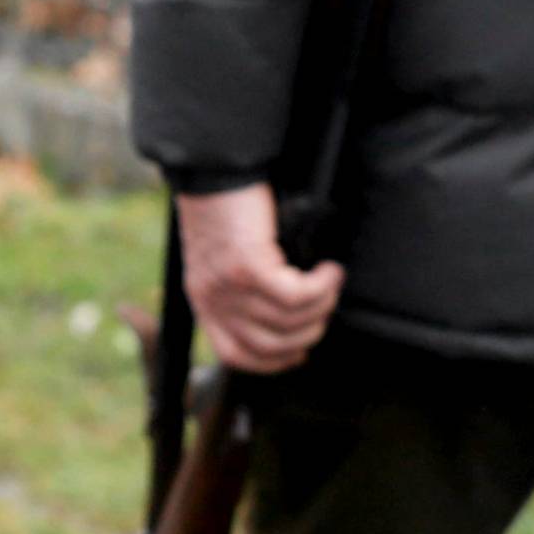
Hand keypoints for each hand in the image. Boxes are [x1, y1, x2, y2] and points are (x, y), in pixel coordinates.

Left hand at [178, 183, 343, 372]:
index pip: (236, 356)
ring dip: (322, 305)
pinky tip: (328, 271)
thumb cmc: (228, 209)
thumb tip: (288, 318)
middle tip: (324, 306)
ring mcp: (229, 285)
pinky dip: (322, 287)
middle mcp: (212, 299)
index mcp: (204, 301)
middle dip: (308, 332)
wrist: (214, 171)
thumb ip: (245, 293)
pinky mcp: (248, 266)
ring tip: (329, 282)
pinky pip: (297, 296)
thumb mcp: (225, 261)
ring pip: (290, 320)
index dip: (273, 362)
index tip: (298, 352)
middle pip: (271, 345)